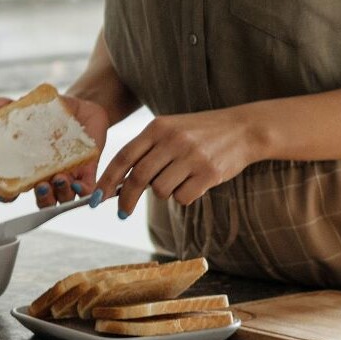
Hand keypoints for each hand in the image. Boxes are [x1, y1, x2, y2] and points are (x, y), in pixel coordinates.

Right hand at [0, 94, 108, 206]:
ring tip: (60, 178)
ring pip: (63, 198)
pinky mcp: (88, 172)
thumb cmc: (52, 114)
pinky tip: (78, 183)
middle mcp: (47, 176)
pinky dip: (83, 191)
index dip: (4, 195)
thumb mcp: (30, 109)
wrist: (82, 108)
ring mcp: (68, 176)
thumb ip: (8, 107)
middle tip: (40, 186)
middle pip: (41, 200)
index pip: (13, 189)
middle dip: (41, 198)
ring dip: (60, 193)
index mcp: (29, 167)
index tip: (0, 192)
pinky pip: (87, 190)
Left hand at [95, 107, 261, 218]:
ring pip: (161, 190)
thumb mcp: (170, 130)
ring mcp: (191, 156)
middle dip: (126, 199)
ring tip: (178, 180)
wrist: (243, 129)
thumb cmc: (200, 133)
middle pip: (138, 178)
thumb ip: (146, 150)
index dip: (107, 180)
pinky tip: (194, 183)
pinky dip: (183, 197)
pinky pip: (183, 197)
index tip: (97, 198)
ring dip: (164, 193)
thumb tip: (119, 182)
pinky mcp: (209, 173)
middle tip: (123, 212)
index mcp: (158, 127)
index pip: (124, 157)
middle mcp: (173, 140)